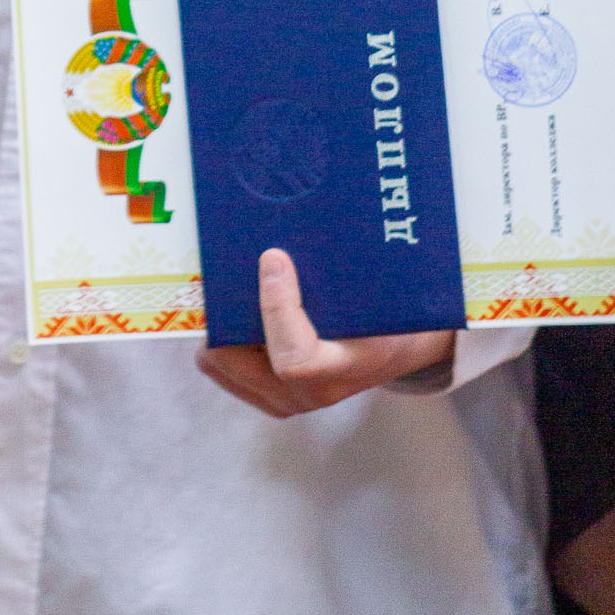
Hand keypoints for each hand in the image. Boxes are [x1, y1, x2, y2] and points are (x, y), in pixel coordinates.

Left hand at [196, 247, 453, 415]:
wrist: (396, 348)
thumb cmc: (388, 311)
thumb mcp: (382, 289)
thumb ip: (348, 264)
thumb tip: (301, 213)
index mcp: (345, 369)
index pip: (296, 362)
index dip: (277, 310)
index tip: (274, 257)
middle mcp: (311, 394)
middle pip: (238, 360)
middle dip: (223, 312)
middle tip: (220, 265)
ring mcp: (286, 401)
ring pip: (220, 364)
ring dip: (217, 323)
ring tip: (222, 282)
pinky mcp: (268, 397)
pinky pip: (223, 368)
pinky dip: (220, 335)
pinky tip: (230, 302)